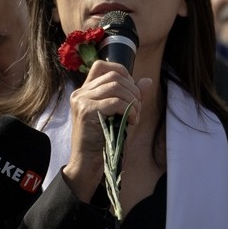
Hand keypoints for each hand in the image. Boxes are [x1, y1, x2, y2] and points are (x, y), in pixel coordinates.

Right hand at [61, 60, 150, 197]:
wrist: (87, 163)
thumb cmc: (102, 140)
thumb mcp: (118, 115)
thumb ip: (130, 97)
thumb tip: (147, 81)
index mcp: (84, 91)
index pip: (101, 66)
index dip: (121, 71)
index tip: (132, 89)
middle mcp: (80, 93)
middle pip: (113, 76)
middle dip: (133, 90)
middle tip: (137, 109)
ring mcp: (81, 101)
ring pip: (115, 87)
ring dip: (132, 101)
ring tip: (135, 116)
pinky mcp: (86, 111)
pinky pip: (114, 102)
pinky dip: (128, 110)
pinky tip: (131, 122)